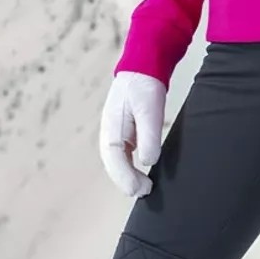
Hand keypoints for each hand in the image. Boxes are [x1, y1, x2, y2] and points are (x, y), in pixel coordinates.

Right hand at [98, 71, 166, 197]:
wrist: (143, 66)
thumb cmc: (145, 86)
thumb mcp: (150, 111)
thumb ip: (148, 137)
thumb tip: (148, 162)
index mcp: (111, 127)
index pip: (114, 160)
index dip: (126, 178)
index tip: (139, 190)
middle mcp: (109, 133)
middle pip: (113, 165)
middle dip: (126, 181)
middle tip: (146, 192)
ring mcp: (115, 133)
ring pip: (117, 162)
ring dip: (128, 176)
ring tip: (144, 188)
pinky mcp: (123, 132)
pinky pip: (123, 156)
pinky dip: (130, 168)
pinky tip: (141, 175)